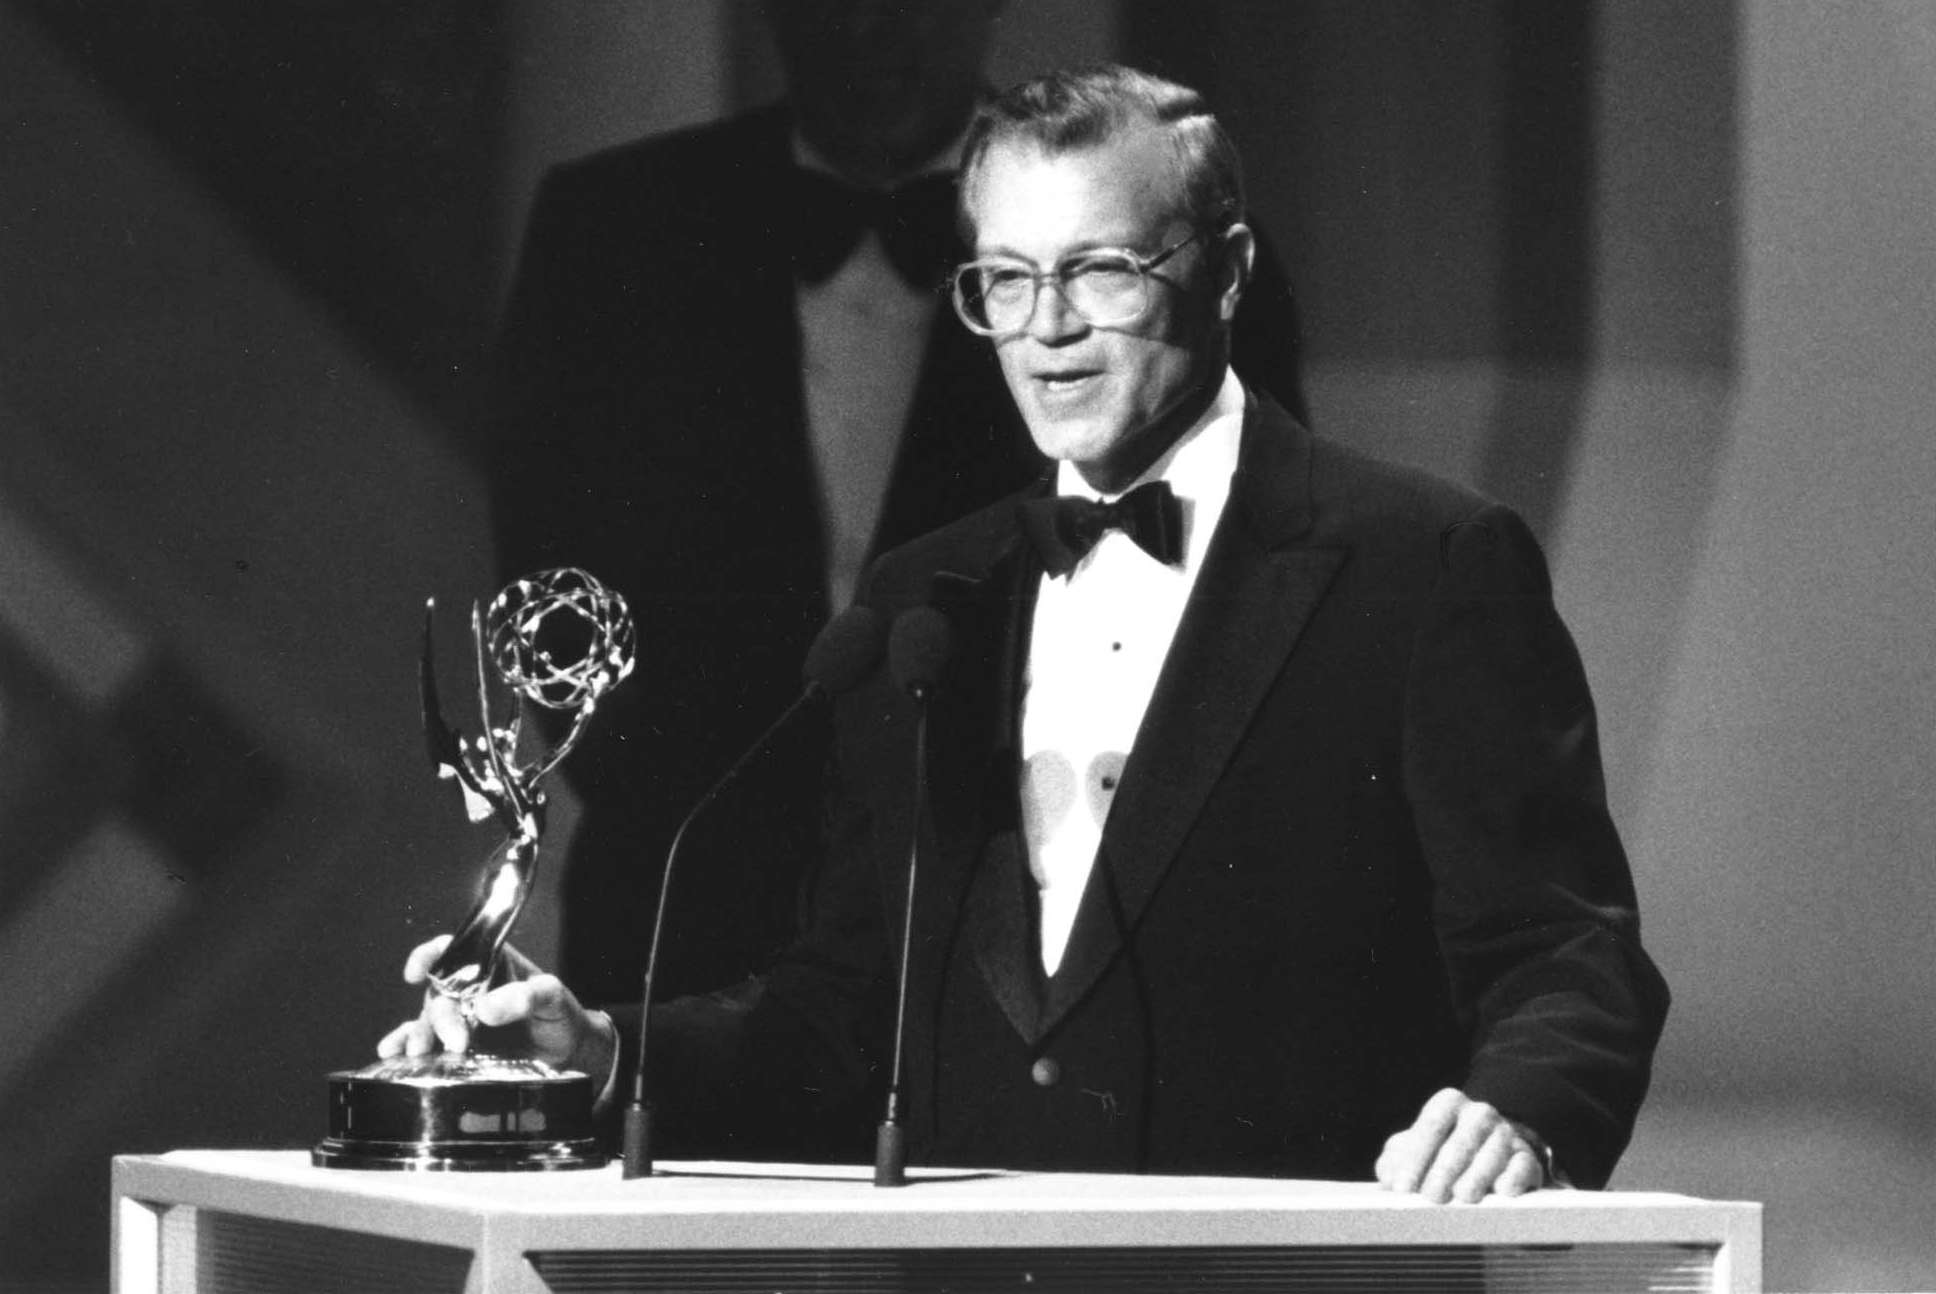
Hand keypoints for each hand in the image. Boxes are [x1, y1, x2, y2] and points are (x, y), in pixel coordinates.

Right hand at [374, 935, 615, 1081]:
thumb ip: (525, 997)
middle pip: (439, 993)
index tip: (417, 971)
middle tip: (458, 1042)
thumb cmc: (559, 1014)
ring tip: (418, 1053)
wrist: (566, 1051)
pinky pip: (424, 1040)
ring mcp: (460, 1017)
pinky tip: (389, 1053)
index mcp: (489, 964)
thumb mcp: (552, 998)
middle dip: (441, 1017)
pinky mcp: (455, 1045)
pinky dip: (403, 1044)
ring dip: (419, 1034)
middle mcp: (468, 988)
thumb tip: (485, 1007)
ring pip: (427, 1020)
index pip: (453, 949)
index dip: (430, 954)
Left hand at [1375, 1088, 1549, 1202]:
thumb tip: (1390, 1179)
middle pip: (1461, 1142)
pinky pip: (1522, 1165)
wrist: (1489, 1156)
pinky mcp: (1527, 1157)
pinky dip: (1512, 1178)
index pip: (1431, 1127)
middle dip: (1444, 1171)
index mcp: (1448, 1103)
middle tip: (1432, 1197)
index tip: (1403, 1188)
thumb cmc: (1439, 1154)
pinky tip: (1501, 1191)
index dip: (1415, 1159)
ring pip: (1492, 1153)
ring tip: (1464, 1196)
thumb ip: (1395, 1160)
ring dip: (1477, 1176)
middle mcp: (1479, 1114)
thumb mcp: (1412, 1150)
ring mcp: (1506, 1134)